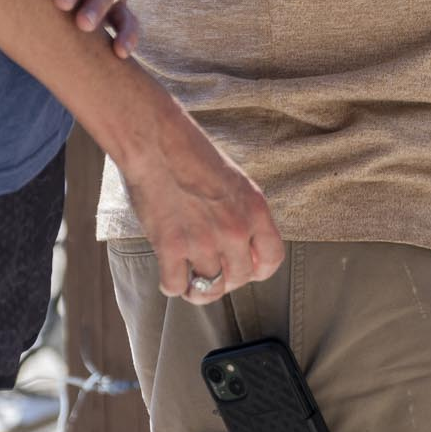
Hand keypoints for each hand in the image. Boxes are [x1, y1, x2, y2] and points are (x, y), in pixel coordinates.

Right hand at [120, 103, 284, 304]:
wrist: (158, 143)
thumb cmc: (193, 155)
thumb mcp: (236, 182)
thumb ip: (243, 214)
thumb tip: (242, 244)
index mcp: (255, 210)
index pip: (271, 260)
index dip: (258, 270)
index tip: (246, 268)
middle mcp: (235, 230)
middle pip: (240, 278)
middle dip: (227, 279)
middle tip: (213, 271)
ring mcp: (203, 241)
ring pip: (210, 289)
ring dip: (200, 289)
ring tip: (191, 280)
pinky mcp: (171, 247)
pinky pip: (176, 287)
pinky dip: (172, 285)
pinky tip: (170, 274)